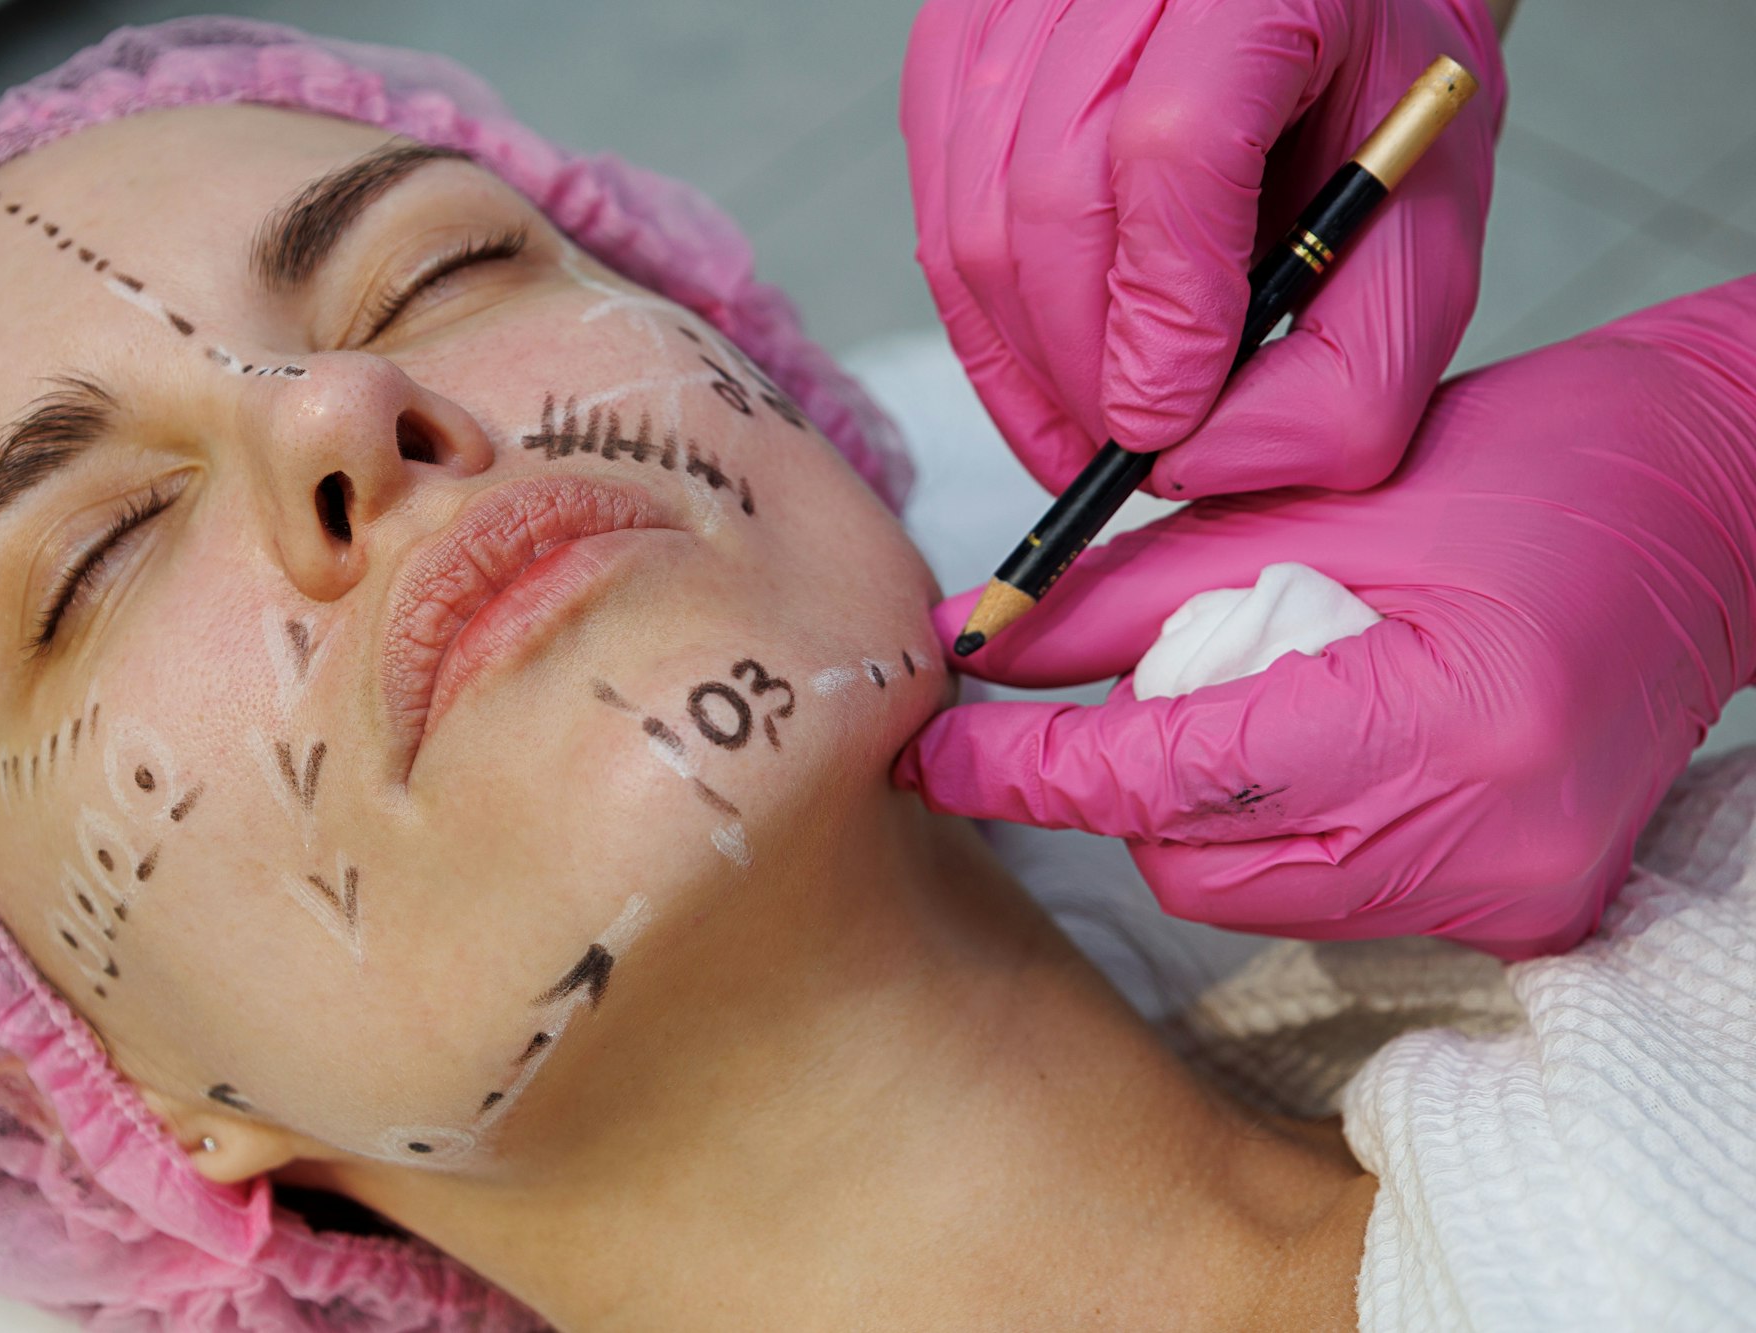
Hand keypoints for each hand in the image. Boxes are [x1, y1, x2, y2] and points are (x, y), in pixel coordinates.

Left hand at [897, 281, 1755, 958]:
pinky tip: (1311, 740)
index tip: (931, 755)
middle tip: (1118, 691)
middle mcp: (1484, 839)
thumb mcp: (1315, 503)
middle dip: (1117, 786)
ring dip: (1195, 810)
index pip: (1172, 775)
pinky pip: (1325, 898)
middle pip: (1195, 861)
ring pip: (1248, 892)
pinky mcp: (1522, 912)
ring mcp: (1510, 892)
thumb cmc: (1532, 469)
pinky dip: (1275, 831)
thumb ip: (1132, 594)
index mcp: (1439, 716)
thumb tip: (987, 648)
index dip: (1031, 770)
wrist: (1715, 509)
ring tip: (1248, 693)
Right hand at [901, 0, 1504, 497]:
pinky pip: (932, 216)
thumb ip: (1347, 372)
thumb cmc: (1365, 105)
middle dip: (1078, 365)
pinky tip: (1047, 352)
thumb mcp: (1422, 234)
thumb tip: (1190, 463)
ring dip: (1023, 360)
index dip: (1158, 308)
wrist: (1318, 8)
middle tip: (1124, 448)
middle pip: (1046, 196)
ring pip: (968, 221)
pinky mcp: (957, 46)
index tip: (1160, 423)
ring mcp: (1017, 3)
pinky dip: (984, 321)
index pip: (1175, 146)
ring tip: (1088, 417)